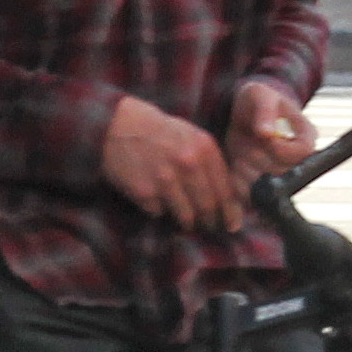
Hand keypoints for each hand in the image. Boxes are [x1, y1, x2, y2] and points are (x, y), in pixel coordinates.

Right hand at [101, 96, 241, 232]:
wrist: (117, 124)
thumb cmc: (159, 130)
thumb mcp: (192, 135)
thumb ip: (209, 161)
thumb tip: (227, 192)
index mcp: (205, 149)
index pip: (225, 190)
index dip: (231, 211)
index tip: (233, 224)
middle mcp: (189, 165)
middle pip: (208, 206)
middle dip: (211, 221)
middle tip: (210, 227)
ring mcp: (166, 180)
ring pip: (186, 215)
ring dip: (188, 222)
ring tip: (188, 224)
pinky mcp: (144, 192)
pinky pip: (159, 212)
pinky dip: (160, 211)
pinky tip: (157, 203)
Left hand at [228, 80, 317, 179]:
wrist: (242, 116)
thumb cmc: (255, 101)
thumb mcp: (259, 95)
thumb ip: (265, 109)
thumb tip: (267, 132)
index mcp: (306, 137)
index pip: (302, 152)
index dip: (280, 147)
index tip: (263, 136)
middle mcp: (298, 159)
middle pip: (283, 171)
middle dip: (259, 157)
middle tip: (247, 143)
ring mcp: (280, 173)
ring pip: (267, 184)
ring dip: (247, 169)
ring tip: (241, 152)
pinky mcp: (263, 184)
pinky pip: (251, 193)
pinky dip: (238, 180)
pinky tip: (236, 164)